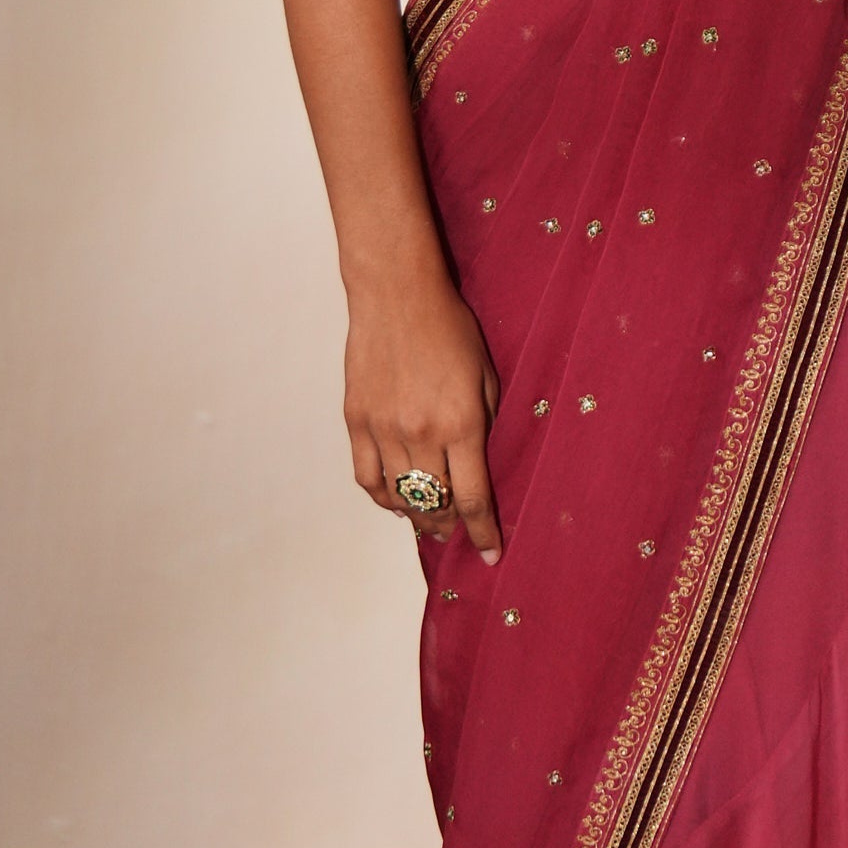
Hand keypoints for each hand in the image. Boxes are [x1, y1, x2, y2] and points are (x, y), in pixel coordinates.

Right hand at [344, 267, 504, 561]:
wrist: (397, 294)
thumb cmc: (450, 328)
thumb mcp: (487, 375)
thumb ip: (486, 423)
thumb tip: (481, 466)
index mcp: (461, 424)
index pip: (472, 498)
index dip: (483, 532)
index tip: (490, 553)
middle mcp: (420, 433)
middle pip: (434, 504)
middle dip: (449, 527)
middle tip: (456, 533)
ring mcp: (383, 429)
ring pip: (399, 497)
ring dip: (417, 516)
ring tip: (428, 522)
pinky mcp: (356, 421)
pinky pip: (367, 478)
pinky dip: (383, 498)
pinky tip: (396, 501)